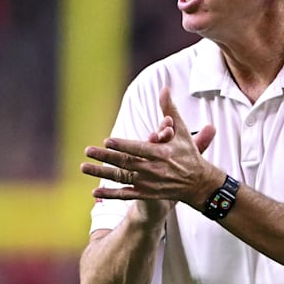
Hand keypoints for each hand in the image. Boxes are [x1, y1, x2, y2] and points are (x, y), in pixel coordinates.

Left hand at [81, 88, 216, 206]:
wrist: (198, 184)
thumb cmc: (188, 154)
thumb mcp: (182, 131)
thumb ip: (170, 110)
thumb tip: (164, 89)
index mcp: (162, 153)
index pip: (139, 148)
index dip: (123, 145)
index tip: (107, 141)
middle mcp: (154, 169)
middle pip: (126, 162)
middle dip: (105, 157)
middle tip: (88, 150)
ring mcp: (149, 183)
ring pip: (121, 178)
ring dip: (102, 173)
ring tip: (84, 167)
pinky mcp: (147, 194)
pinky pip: (125, 194)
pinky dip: (110, 194)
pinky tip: (95, 191)